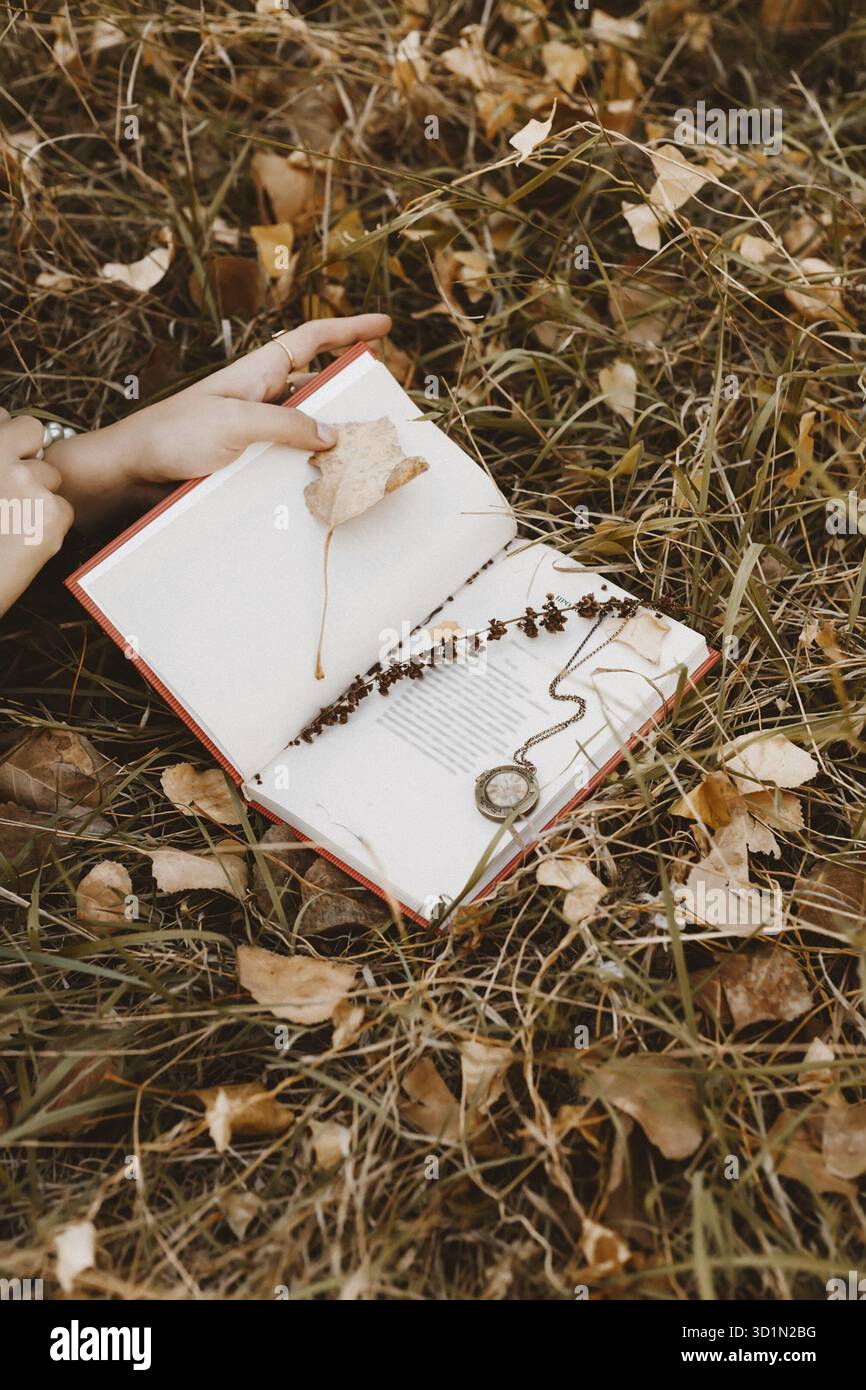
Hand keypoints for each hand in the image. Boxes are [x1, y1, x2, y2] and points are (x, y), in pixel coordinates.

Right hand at [0, 412, 74, 618]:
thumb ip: (0, 463)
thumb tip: (7, 442)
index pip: (3, 417)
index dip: (7, 438)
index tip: (6, 453)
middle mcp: (2, 459)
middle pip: (32, 432)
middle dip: (30, 451)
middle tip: (16, 484)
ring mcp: (28, 483)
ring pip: (51, 475)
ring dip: (39, 494)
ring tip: (13, 522)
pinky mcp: (52, 512)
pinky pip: (63, 508)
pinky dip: (51, 524)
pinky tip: (26, 540)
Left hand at [50, 313, 390, 526]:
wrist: (132, 468)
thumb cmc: (176, 433)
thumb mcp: (237, 423)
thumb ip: (286, 426)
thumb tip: (332, 436)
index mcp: (258, 371)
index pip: (313, 339)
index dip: (350, 328)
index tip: (385, 324)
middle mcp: (261, 395)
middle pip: (318, 385)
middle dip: (351, 391)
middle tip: (384, 406)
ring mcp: (254, 427)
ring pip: (306, 426)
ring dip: (331, 438)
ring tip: (361, 454)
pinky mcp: (245, 457)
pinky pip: (288, 456)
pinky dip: (309, 465)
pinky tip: (322, 483)